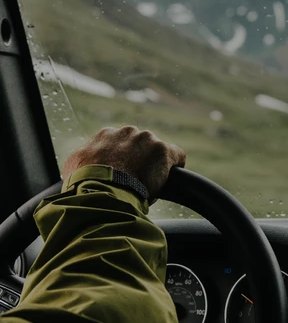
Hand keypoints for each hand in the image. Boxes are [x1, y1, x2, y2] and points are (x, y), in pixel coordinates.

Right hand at [62, 126, 185, 198]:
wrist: (101, 190)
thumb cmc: (85, 183)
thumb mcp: (75, 166)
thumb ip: (85, 159)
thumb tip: (84, 166)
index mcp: (106, 134)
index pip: (121, 144)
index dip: (124, 160)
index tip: (124, 174)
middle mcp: (127, 132)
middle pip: (140, 146)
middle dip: (139, 161)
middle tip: (136, 181)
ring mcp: (147, 140)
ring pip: (156, 152)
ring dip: (154, 165)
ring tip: (149, 184)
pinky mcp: (164, 151)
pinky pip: (177, 155)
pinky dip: (176, 165)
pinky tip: (172, 177)